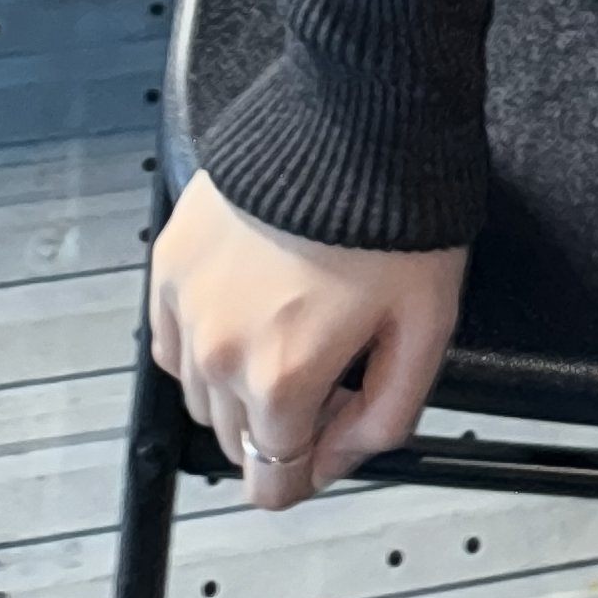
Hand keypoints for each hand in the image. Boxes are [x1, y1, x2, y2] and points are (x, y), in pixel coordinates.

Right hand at [148, 168, 466, 512]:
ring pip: (202, 392)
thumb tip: (342, 455)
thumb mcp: (427, 326)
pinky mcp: (170, 259)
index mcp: (281, 376)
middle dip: (283, 419)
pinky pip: (174, 338)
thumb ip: (387, 416)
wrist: (356, 114)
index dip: (311, 465)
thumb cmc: (397, 209)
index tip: (334, 426)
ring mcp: (186, 303)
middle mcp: (219, 349)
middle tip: (330, 359)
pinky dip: (207, 337)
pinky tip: (256, 300)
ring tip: (295, 318)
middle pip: (237, 439)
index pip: (270, 483)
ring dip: (241, 378)